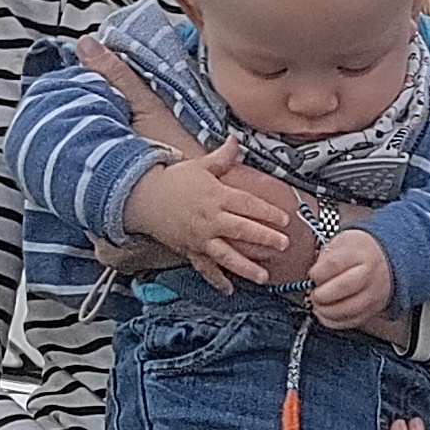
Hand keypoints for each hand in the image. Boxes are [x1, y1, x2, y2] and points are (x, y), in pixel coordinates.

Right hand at [73, 34, 358, 288]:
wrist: (143, 198)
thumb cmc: (174, 181)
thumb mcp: (199, 166)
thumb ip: (222, 157)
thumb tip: (236, 139)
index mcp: (216, 196)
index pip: (247, 205)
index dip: (268, 212)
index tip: (286, 219)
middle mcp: (210, 219)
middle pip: (241, 230)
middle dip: (264, 238)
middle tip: (284, 245)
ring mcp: (200, 238)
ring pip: (226, 255)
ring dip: (245, 267)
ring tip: (264, 277)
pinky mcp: (190, 250)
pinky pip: (205, 268)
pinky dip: (217, 280)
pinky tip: (231, 291)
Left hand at [307, 228, 397, 329]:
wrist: (384, 263)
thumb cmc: (355, 254)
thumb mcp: (340, 244)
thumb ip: (325, 258)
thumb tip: (312, 280)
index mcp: (360, 251)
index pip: (333, 264)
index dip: (317, 273)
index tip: (312, 276)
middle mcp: (371, 273)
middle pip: (343, 286)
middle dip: (321, 294)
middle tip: (313, 294)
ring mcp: (374, 294)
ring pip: (348, 308)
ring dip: (326, 310)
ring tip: (317, 305)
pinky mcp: (373, 310)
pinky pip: (352, 321)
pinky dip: (334, 321)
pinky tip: (324, 314)